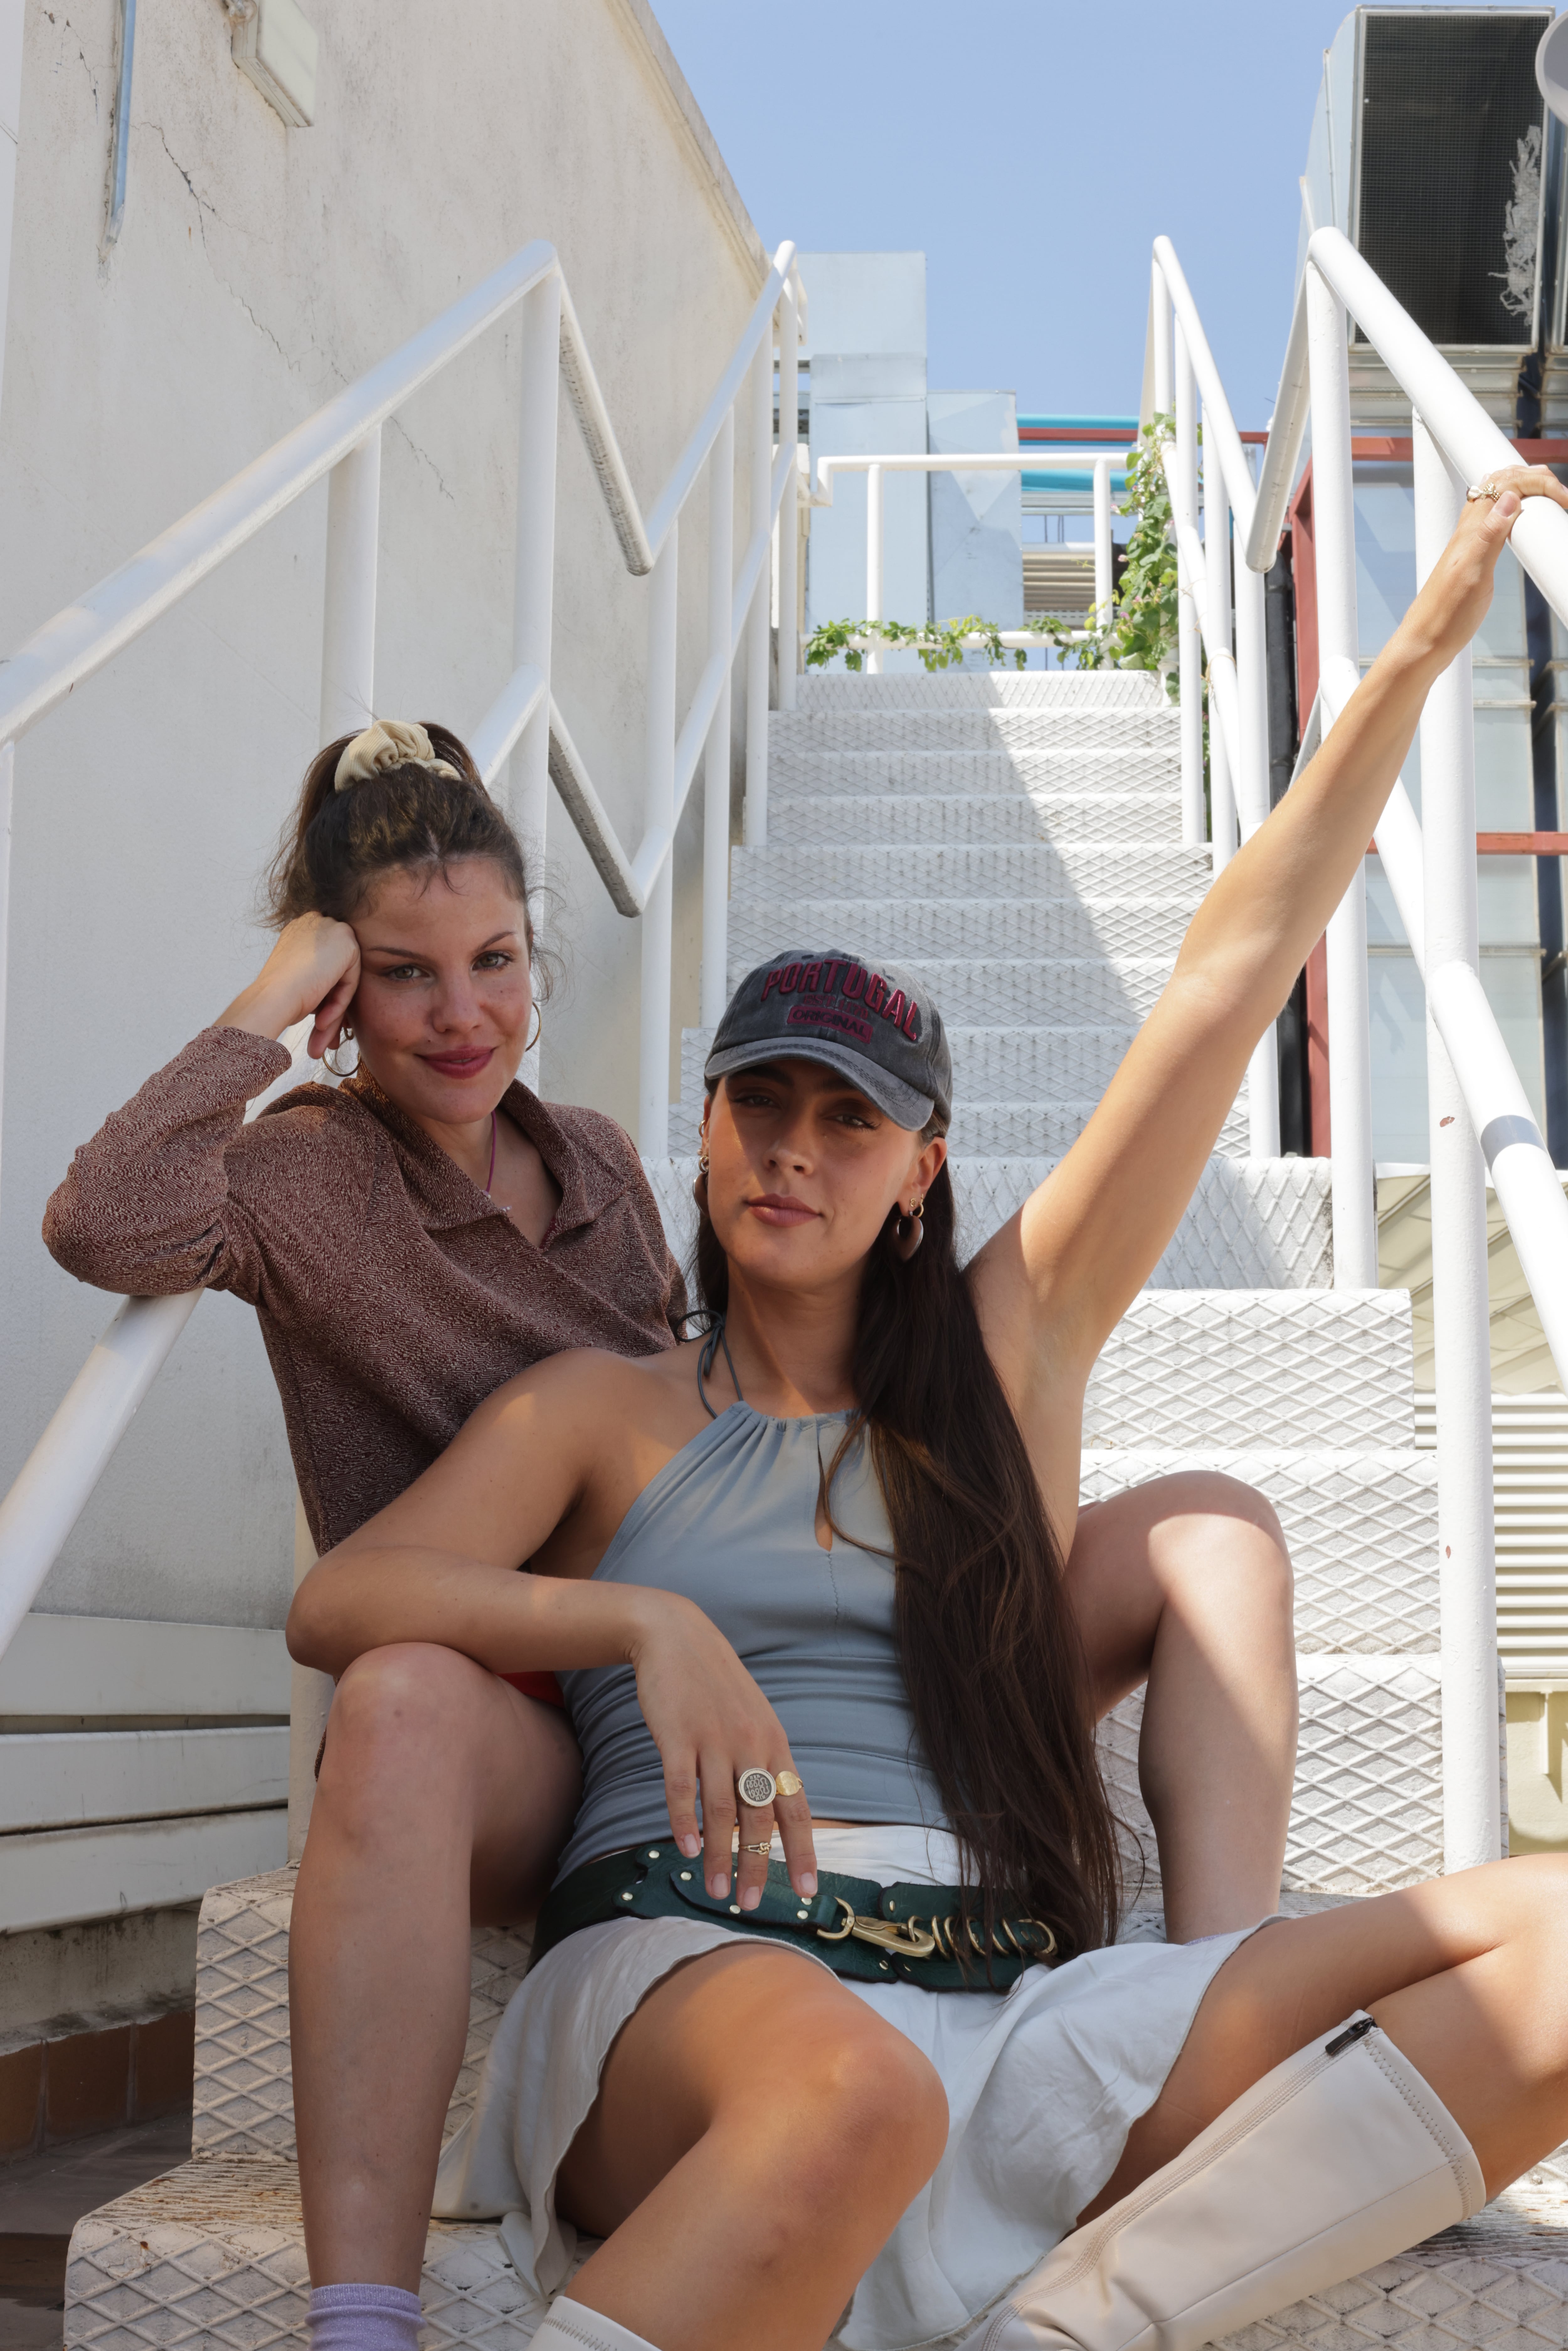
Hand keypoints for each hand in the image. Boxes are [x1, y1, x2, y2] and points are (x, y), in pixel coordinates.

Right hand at [216, 913, 361, 1058]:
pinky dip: (339, 1004)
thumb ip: (318, 978)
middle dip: (331, 1007)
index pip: (324, 965)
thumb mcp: (299, 981)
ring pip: (343, 979)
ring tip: (320, 1036)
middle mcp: (315, 923)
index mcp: (301, 930)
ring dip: (333, 1012)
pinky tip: (322, 1021)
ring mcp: (331, 929)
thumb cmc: (277, 997)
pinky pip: (351, 980)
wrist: (271, 998)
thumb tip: (335, 995)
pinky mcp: (347, 941)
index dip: (323, 996)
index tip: (318, 1021)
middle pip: (336, 972)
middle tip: (322, 1034)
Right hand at [627, 1593, 817, 1911]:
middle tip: (751, 1904)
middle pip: (759, 1816)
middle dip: (758, 1865)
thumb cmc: (716, 1685)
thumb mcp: (753, 1719)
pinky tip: (685, 1849)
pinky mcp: (677, 1736)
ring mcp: (713, 1740)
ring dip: (719, 1854)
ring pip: (720, 1809)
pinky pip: (682, 1787)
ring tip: (716, 1891)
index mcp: (773, 1743)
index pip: (795, 1805)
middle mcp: (750, 1744)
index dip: (804, 1849)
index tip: (808, 1890)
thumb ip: (762, 1762)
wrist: (677, 1636)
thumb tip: (768, 1815)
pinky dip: (684, 1821)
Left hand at [1400, 465, 1567, 674]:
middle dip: (1535, 478)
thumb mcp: (1473, 575)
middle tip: (1562, 495)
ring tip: (1549, 495)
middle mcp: (1469, 530)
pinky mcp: (1475, 558)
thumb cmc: (1447, 615)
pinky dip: (1514, 509)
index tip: (1564, 499)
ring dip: (1524, 488)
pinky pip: (1495, 520)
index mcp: (1471, 529)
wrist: (1426, 643)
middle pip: (1502, 483)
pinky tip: (1520, 517)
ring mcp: (1471, 542)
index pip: (1506, 483)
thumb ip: (1489, 535)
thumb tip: (1508, 497)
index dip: (1538, 482)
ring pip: (1497, 499)